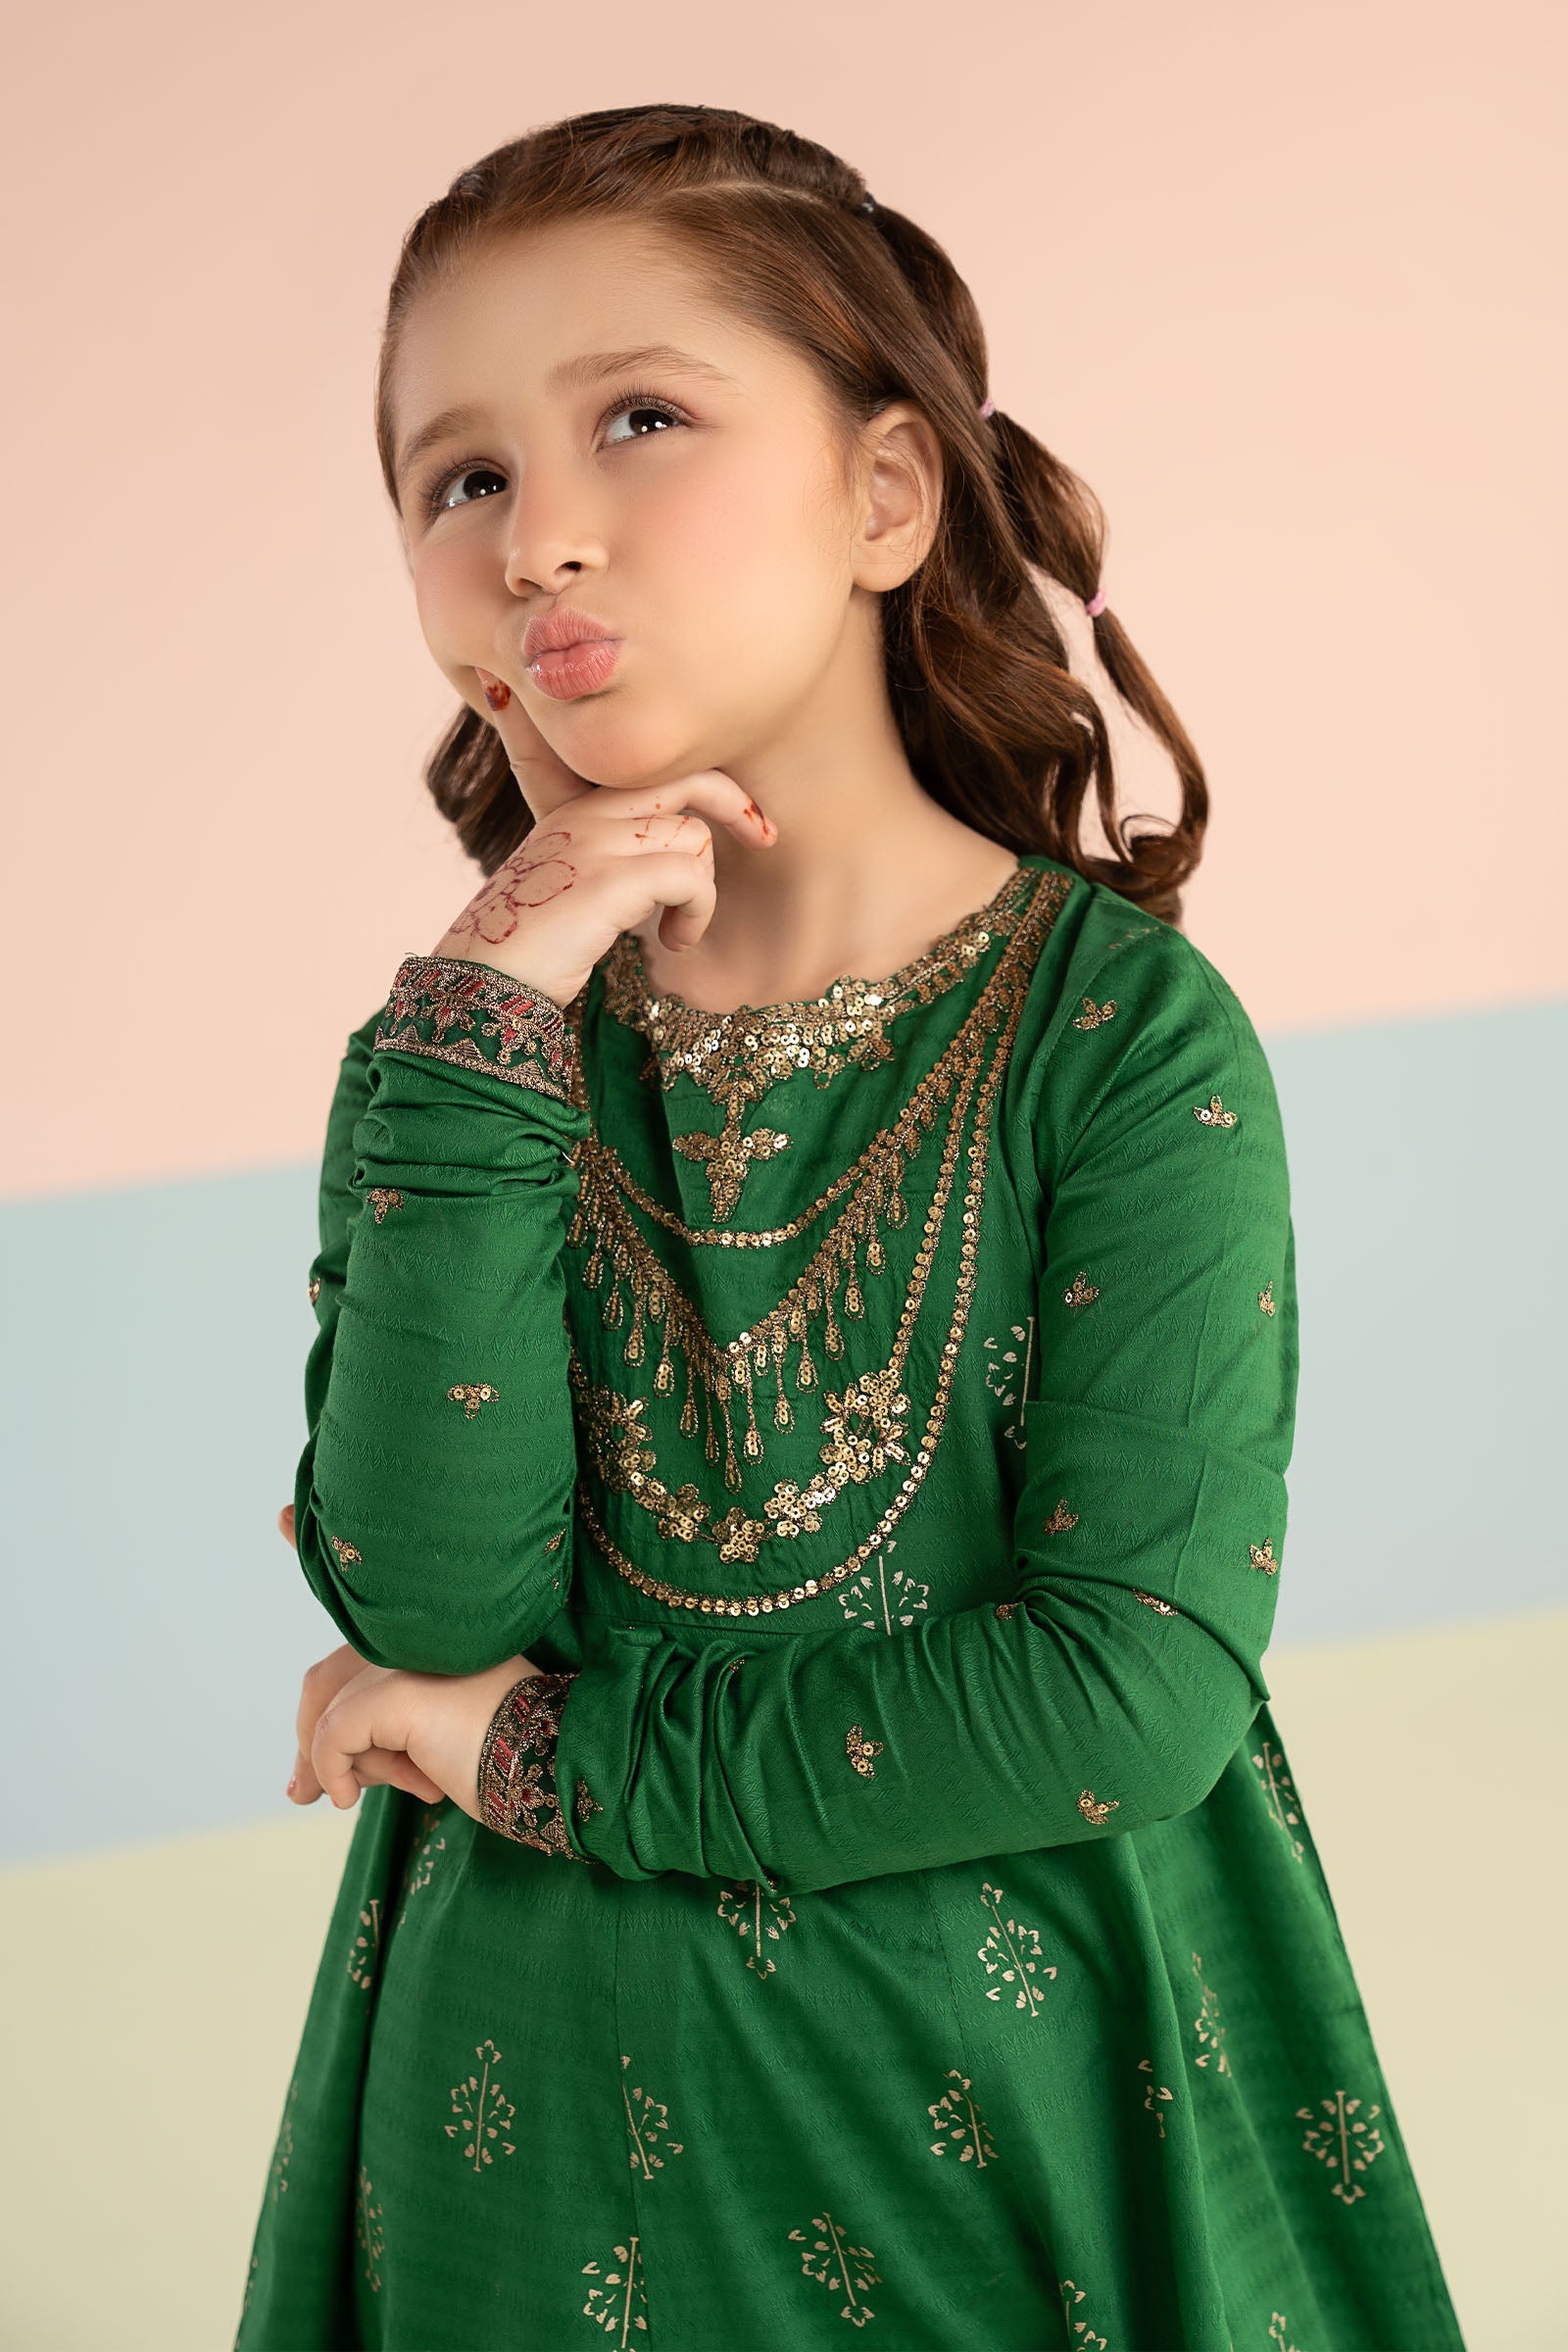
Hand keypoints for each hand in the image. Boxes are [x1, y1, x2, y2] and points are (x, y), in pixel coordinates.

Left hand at [306, 1653, 547, 1825]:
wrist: (557, 1764)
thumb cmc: (508, 1758)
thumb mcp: (436, 1739)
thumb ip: (385, 1735)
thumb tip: (310, 1780)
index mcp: (429, 1641)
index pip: (349, 1661)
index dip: (320, 1712)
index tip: (313, 1764)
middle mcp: (414, 1640)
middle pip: (327, 1682)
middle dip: (309, 1742)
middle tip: (304, 1794)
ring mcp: (405, 1662)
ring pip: (331, 1712)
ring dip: (344, 1763)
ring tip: (399, 1786)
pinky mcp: (398, 1695)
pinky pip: (334, 1736)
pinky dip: (331, 1771)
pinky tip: (347, 1799)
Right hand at [429, 662, 778, 1008]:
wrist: (482, 981)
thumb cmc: (526, 947)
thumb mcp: (566, 887)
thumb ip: (610, 864)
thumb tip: (672, 866)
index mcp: (574, 807)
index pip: (655, 767)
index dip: (711, 785)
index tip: (751, 819)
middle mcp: (586, 811)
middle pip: (689, 783)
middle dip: (737, 807)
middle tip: (765, 837)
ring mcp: (596, 840)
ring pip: (694, 837)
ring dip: (702, 890)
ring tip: (676, 931)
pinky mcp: (610, 880)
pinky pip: (690, 878)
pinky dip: (696, 913)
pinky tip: (674, 942)